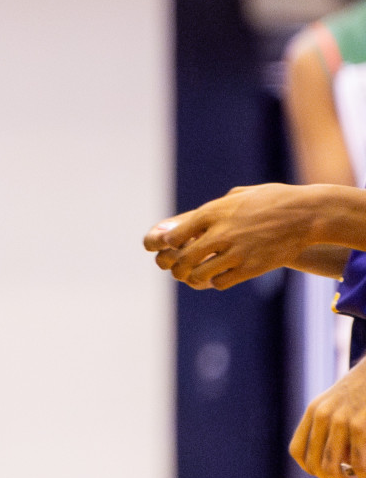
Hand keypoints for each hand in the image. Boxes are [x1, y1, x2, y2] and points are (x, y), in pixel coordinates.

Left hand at [143, 184, 319, 289]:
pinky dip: (217, 282)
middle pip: (183, 258)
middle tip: (179, 268)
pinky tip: (221, 276)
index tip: (175, 246)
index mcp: (213, 213)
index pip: (175, 235)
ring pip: (199, 274)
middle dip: (177, 266)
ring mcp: (236, 252)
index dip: (171, 244)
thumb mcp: (241, 194)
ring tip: (198, 275)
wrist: (306, 215)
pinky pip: (221, 282)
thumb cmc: (274, 200)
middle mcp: (220, 233)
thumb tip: (203, 214)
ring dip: (195, 277)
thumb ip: (219, 205)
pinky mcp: (251, 267)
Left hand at [292, 362, 365, 477]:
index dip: (311, 469)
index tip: (329, 474)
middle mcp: (322, 416)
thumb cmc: (363, 393)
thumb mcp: (338, 405)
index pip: (297, 451)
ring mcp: (341, 421)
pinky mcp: (361, 425)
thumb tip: (332, 463)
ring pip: (332, 467)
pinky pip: (357, 463)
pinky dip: (363, 475)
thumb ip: (329, 428)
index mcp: (314, 412)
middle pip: (314, 464)